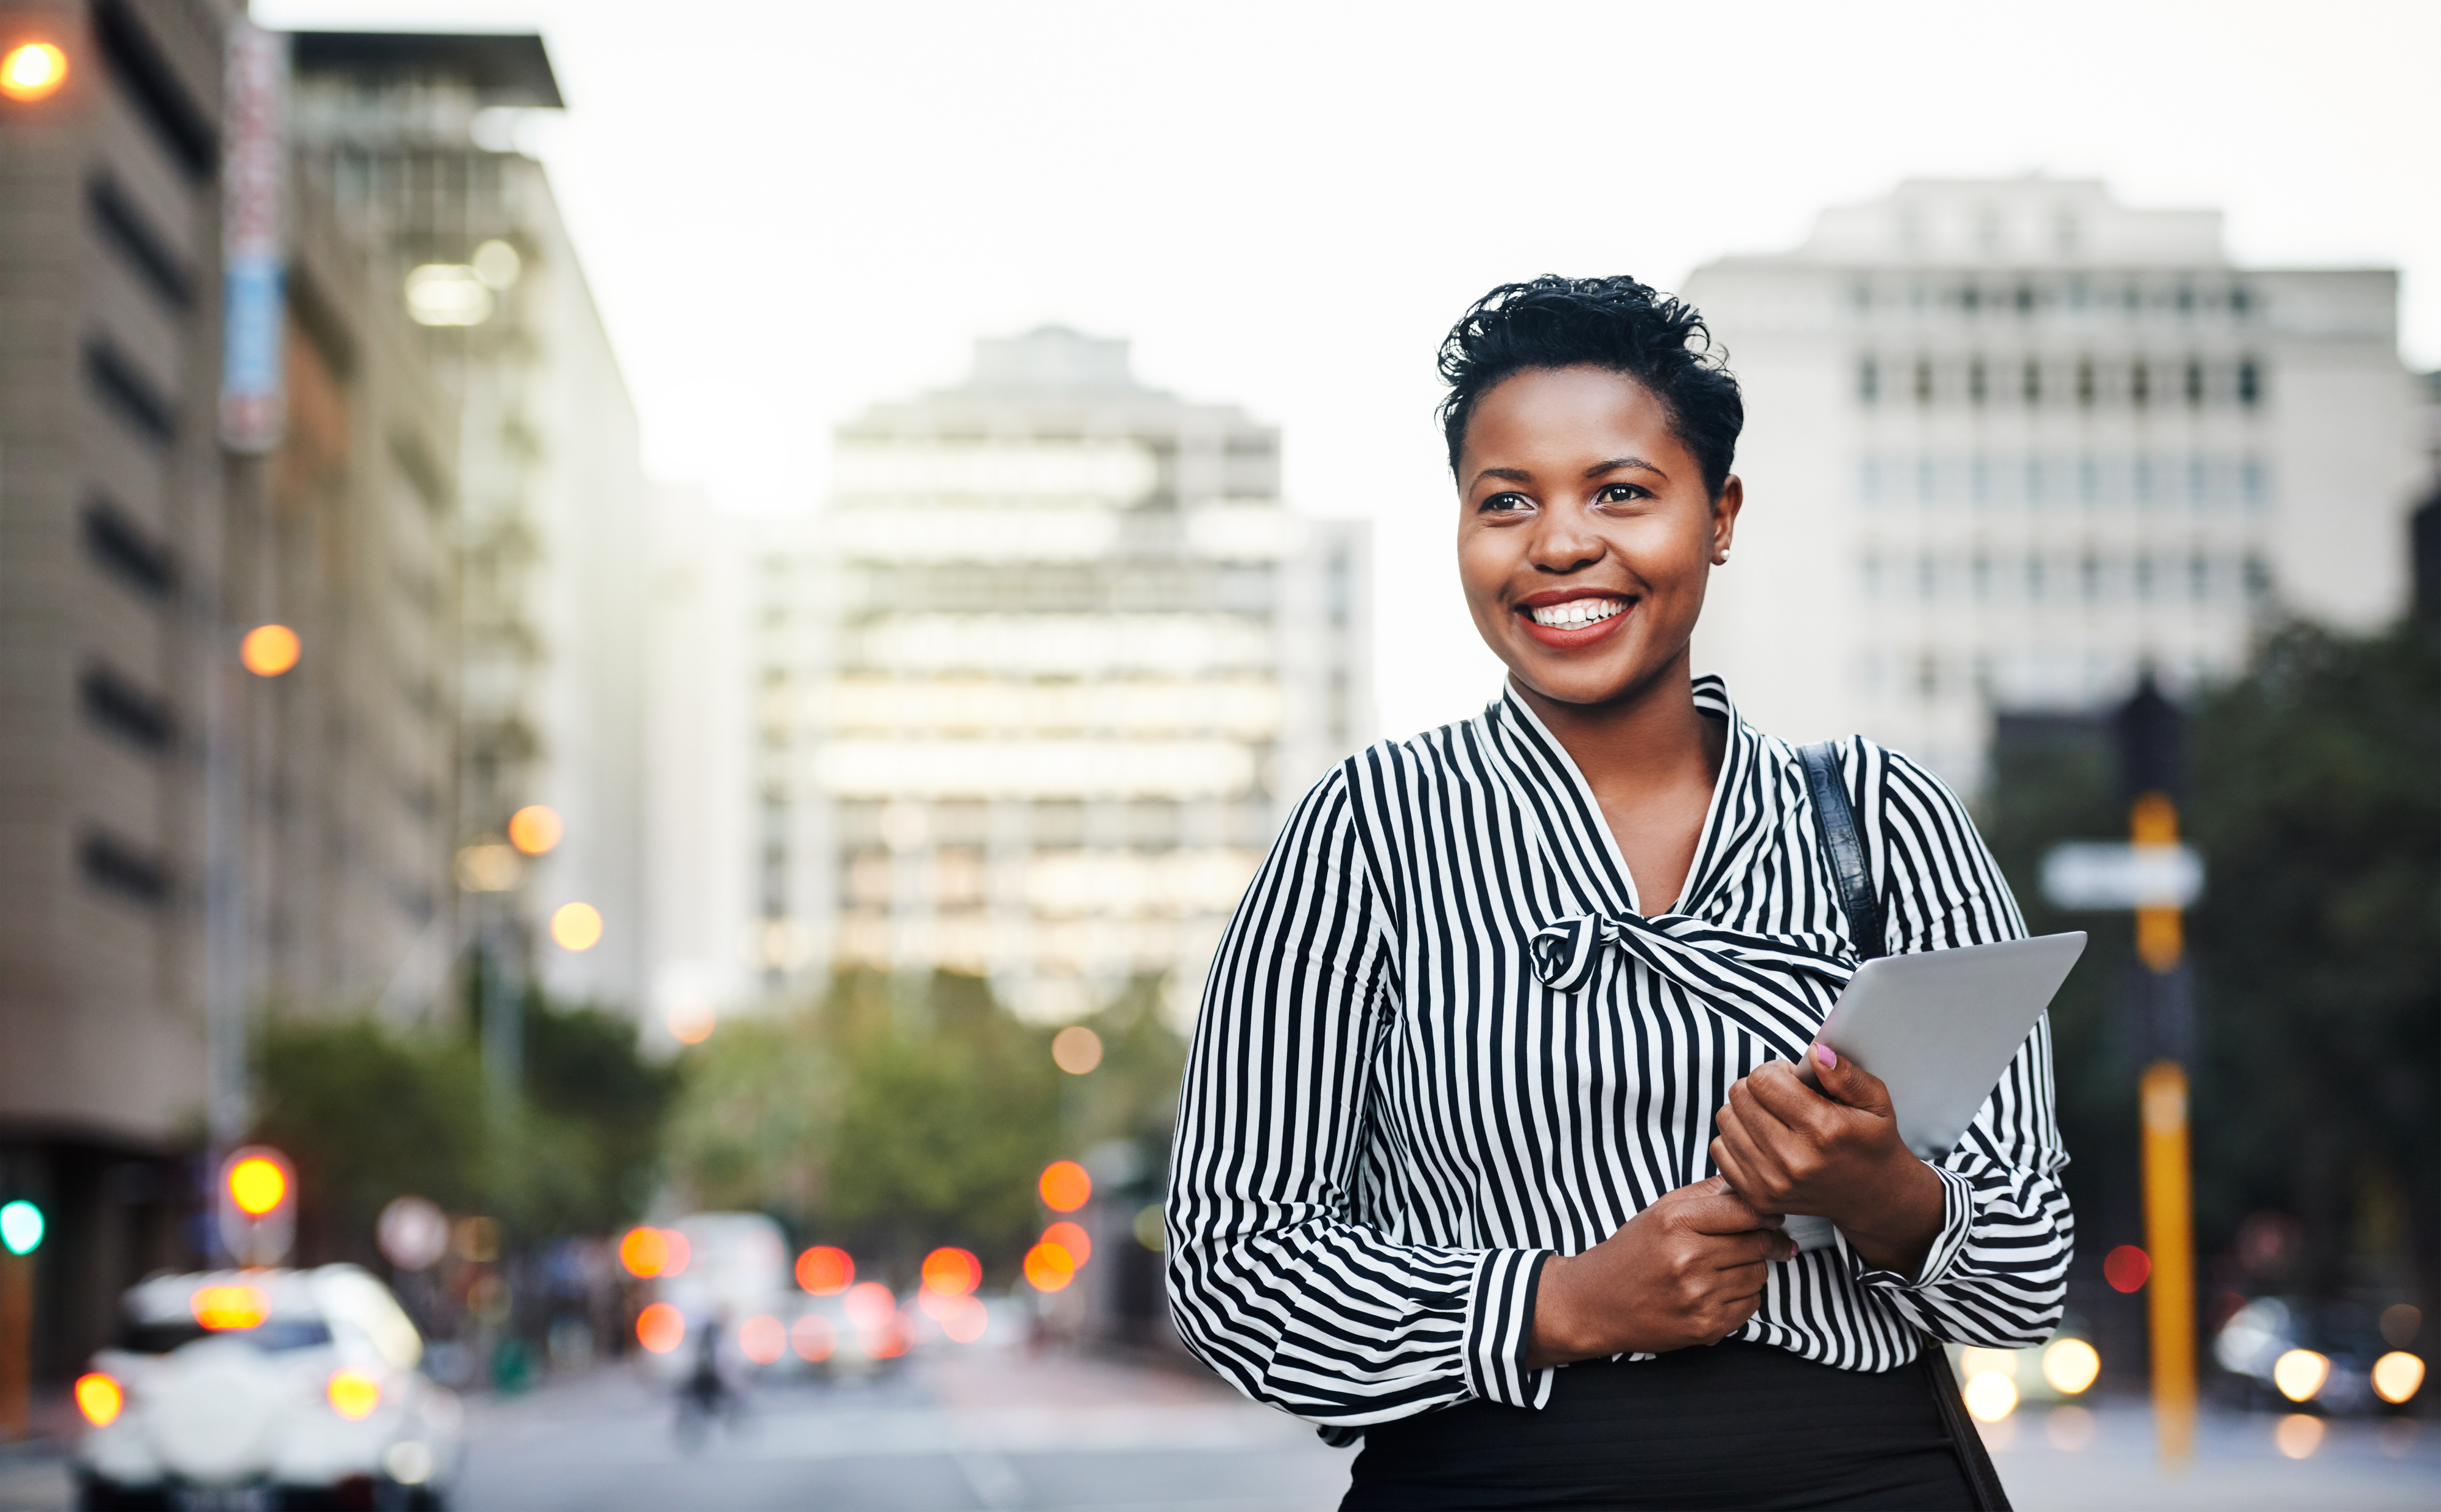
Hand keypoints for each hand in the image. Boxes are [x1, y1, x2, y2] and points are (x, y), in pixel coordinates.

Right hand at [1524, 1177, 1793, 1366]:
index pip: (1746, 1212)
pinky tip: (1718, 1291)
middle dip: (1767, 1241)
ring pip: (1758, 1276)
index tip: (1773, 1217)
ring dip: (1752, 1270)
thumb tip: (1752, 1190)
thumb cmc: (1631, 1252)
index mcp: (1675, 1221)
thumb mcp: (1660, 1211)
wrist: (1596, 1304)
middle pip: (1757, 1244)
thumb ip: (1706, 1194)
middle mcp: (1687, 1258)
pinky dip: (1743, 1297)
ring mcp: (1697, 1296)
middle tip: (1767, 1241)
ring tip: (1727, 1268)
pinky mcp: (1705, 1327)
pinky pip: (1750, 1306)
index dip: (1768, 1214)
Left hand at [1709, 1043, 1946, 1274]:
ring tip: (1773, 1118)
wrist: (1873, 1196)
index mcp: (1822, 1130)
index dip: (1775, 1071)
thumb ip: (1845, 1074)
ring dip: (1745, 1111)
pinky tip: (1762, 1139)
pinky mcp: (1756, 1197)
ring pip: (1725, 1119)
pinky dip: (1736, 1138)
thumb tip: (1816, 1052)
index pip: (1763, 1080)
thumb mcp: (1875, 1102)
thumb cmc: (1871, 1142)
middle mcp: (1792, 1160)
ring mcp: (1771, 1182)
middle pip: (1740, 1096)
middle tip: (1783, 1098)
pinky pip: (1719, 1149)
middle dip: (1758, 1087)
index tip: (1792, 1080)